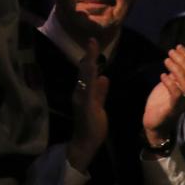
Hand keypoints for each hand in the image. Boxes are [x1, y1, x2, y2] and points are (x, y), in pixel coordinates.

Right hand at [67, 39, 109, 171]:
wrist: (85, 143)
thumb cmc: (91, 127)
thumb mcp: (98, 106)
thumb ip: (101, 92)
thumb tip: (104, 77)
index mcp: (84, 92)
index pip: (87, 71)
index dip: (90, 57)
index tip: (93, 42)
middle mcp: (80, 92)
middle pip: (84, 71)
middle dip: (89, 56)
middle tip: (92, 41)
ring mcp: (81, 99)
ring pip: (85, 78)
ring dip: (88, 63)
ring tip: (91, 50)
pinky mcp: (85, 106)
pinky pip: (89, 90)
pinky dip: (91, 79)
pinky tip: (95, 72)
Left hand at [142, 44, 184, 147]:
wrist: (154, 123)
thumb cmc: (161, 103)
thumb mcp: (168, 85)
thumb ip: (173, 76)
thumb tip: (174, 61)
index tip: (179, 46)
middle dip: (183, 61)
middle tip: (171, 51)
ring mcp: (183, 102)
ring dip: (177, 69)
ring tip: (166, 60)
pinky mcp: (173, 108)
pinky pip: (176, 94)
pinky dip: (170, 83)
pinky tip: (162, 75)